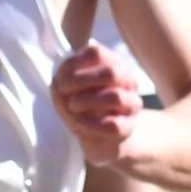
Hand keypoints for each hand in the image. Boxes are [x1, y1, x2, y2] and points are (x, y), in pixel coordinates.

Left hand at [53, 41, 144, 164]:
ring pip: (115, 97)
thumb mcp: (68, 88)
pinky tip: (78, 124)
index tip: (60, 76)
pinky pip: (112, 125)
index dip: (74, 62)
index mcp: (113, 65)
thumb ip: (65, 75)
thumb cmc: (82, 106)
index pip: (96, 53)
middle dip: (80, 81)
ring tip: (72, 106)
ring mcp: (131, 105)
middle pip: (111, 72)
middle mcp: (127, 82)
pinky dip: (90, 124)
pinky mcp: (127, 128)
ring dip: (86, 101)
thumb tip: (65, 71)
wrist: (99, 138)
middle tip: (62, 89)